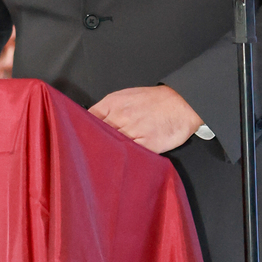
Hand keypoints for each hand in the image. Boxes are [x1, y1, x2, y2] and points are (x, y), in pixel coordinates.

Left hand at [88, 86, 202, 153]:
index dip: (82, 130)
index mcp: (113, 103)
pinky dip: (123, 159)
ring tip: (99, 165)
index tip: (78, 140)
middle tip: (85, 156)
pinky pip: (130, 155)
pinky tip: (118, 164)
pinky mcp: (147, 145)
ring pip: (111, 146)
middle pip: (97, 135)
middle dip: (91, 145)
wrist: (182, 103)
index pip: (88, 119)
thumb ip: (108, 110)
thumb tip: (91, 123)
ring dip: (105, 155)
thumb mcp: (126, 97)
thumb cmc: (155, 101)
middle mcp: (121, 117)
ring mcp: (134, 131)